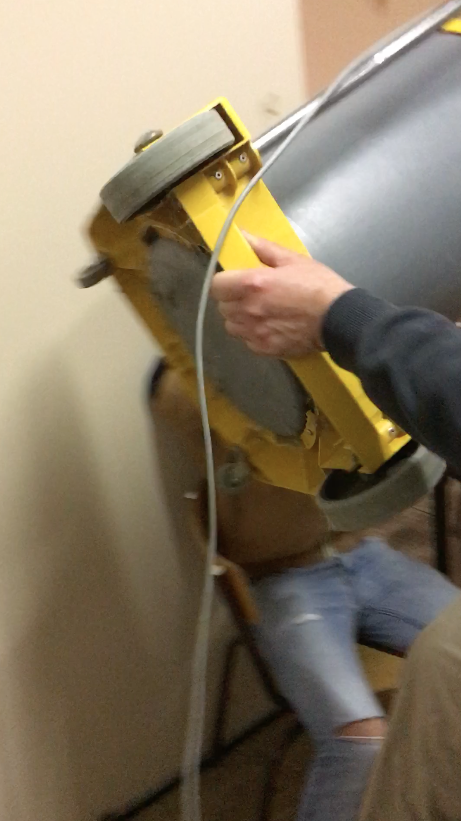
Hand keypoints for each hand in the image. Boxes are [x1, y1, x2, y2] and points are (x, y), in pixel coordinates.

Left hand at [211, 233, 353, 356]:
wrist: (339, 318)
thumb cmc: (318, 285)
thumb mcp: (293, 260)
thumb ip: (264, 249)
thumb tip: (243, 236)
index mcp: (252, 284)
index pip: (217, 286)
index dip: (224, 283)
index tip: (234, 282)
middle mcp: (248, 310)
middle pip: (223, 307)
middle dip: (233, 300)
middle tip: (251, 296)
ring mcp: (255, 332)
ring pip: (232, 326)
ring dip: (240, 319)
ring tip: (259, 313)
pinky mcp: (265, 349)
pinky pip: (247, 341)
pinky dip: (253, 335)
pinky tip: (269, 327)